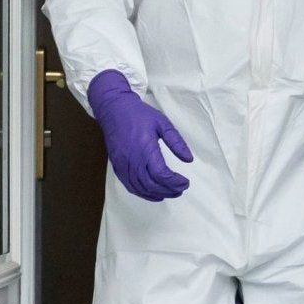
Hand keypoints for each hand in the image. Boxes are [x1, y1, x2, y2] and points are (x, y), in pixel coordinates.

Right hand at [86, 70, 192, 200]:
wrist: (114, 109)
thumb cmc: (139, 115)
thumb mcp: (162, 123)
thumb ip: (176, 142)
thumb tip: (189, 159)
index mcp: (145, 148)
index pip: (161, 174)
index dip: (174, 182)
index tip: (185, 182)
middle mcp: (132, 159)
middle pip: (151, 185)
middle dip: (169, 190)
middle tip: (181, 189)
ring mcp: (123, 164)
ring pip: (140, 188)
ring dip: (157, 194)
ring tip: (170, 192)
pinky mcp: (117, 166)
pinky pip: (129, 185)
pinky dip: (143, 193)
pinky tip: (153, 193)